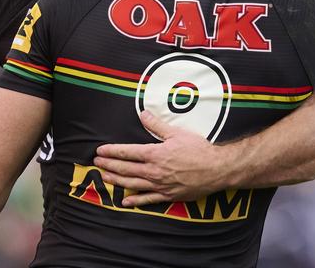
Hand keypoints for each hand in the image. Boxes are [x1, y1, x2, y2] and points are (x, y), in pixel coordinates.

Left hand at [93, 111, 227, 205]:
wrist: (218, 169)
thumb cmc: (199, 150)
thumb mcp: (177, 133)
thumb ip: (157, 125)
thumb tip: (142, 114)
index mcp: (155, 154)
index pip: (127, 152)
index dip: (111, 151)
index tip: (99, 151)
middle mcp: (155, 171)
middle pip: (126, 168)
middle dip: (109, 164)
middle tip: (96, 163)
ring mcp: (161, 185)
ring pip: (133, 183)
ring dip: (116, 180)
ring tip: (104, 177)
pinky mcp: (169, 196)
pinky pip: (148, 200)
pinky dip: (135, 200)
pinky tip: (124, 201)